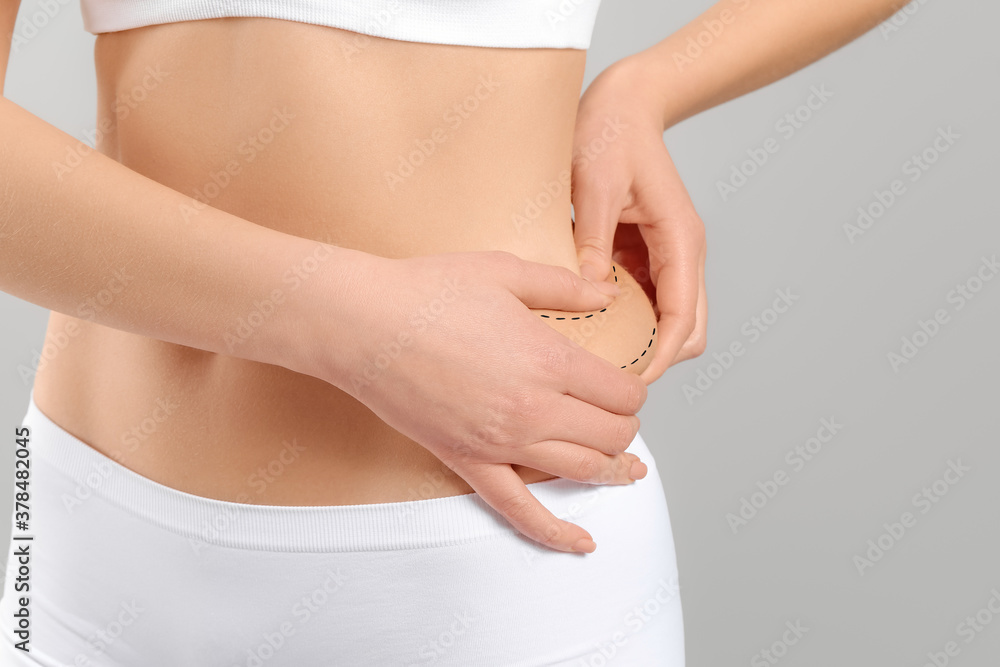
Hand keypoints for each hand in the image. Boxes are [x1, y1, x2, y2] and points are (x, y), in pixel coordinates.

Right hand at [299, 249, 648, 552]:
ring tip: (627, 469)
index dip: (634, 388)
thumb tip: (608, 291)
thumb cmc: (428, 292)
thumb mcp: (506, 271)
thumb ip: (565, 285)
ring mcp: (500, 443)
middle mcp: (532, 409)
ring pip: (581, 472)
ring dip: (612, 470)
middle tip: (619, 414)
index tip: (625, 382)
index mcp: (548, 360)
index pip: (623, 393)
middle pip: (611, 435)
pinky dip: (556, 533)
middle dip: (626, 426)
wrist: (362, 324)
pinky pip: (519, 511)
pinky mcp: (467, 462)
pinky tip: (583, 542)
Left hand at [571, 58, 707, 382]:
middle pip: (688, 330)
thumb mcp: (593, 184)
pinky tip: (594, 324)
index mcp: (681, 239)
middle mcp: (684, 252)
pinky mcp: (649, 253)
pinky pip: (648, 300)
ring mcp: (669, 255)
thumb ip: (591, 240)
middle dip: (657, 358)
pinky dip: (630, 320)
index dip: (660, 357)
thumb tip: (590, 292)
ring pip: (671, 320)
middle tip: (610, 375)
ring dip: (644, 341)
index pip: (683, 318)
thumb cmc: (610, 133)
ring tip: (600, 357)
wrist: (624, 103)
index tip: (630, 382)